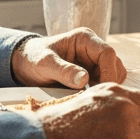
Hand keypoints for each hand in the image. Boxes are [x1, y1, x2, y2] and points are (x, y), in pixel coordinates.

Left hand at [11, 29, 126, 88]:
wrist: (24, 65)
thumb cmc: (33, 59)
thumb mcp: (44, 64)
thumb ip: (63, 70)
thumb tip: (83, 79)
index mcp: (84, 39)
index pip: (107, 53)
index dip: (108, 72)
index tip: (102, 89)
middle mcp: (92, 48)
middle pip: (115, 64)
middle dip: (109, 81)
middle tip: (96, 97)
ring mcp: (93, 61)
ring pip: (113, 74)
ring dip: (105, 87)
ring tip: (90, 99)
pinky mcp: (91, 73)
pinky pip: (104, 82)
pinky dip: (100, 91)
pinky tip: (87, 99)